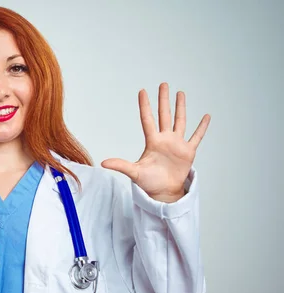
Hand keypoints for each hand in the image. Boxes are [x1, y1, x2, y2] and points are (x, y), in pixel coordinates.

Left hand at [101, 82, 210, 202]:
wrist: (163, 192)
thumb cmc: (148, 182)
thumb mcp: (134, 172)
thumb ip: (120, 165)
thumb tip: (103, 163)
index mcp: (152, 142)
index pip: (148, 119)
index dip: (145, 105)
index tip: (142, 91)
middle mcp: (165, 139)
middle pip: (164, 115)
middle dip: (164, 100)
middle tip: (163, 84)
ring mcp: (177, 144)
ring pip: (180, 121)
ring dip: (181, 107)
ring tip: (180, 93)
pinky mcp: (188, 151)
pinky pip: (196, 136)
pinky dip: (202, 127)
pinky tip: (206, 116)